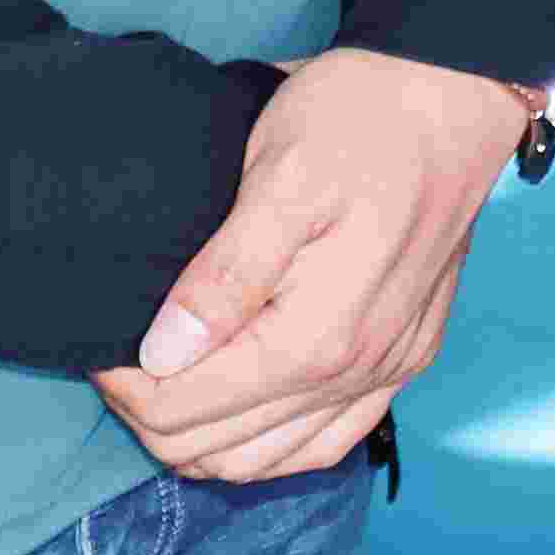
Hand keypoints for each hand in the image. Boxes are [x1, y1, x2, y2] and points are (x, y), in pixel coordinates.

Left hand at [92, 48, 546, 487]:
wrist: (452, 94)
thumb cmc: (359, 119)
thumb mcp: (279, 179)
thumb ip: (225, 276)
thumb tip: (163, 355)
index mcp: (316, 336)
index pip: (184, 412)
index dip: (126, 388)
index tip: (103, 342)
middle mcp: (355, 372)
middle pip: (218, 449)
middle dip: (152, 413)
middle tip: (121, 358)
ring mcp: (386, 372)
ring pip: (268, 460)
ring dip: (204, 437)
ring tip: (166, 380)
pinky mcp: (405, 359)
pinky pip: (327, 443)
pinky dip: (271, 445)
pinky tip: (241, 416)